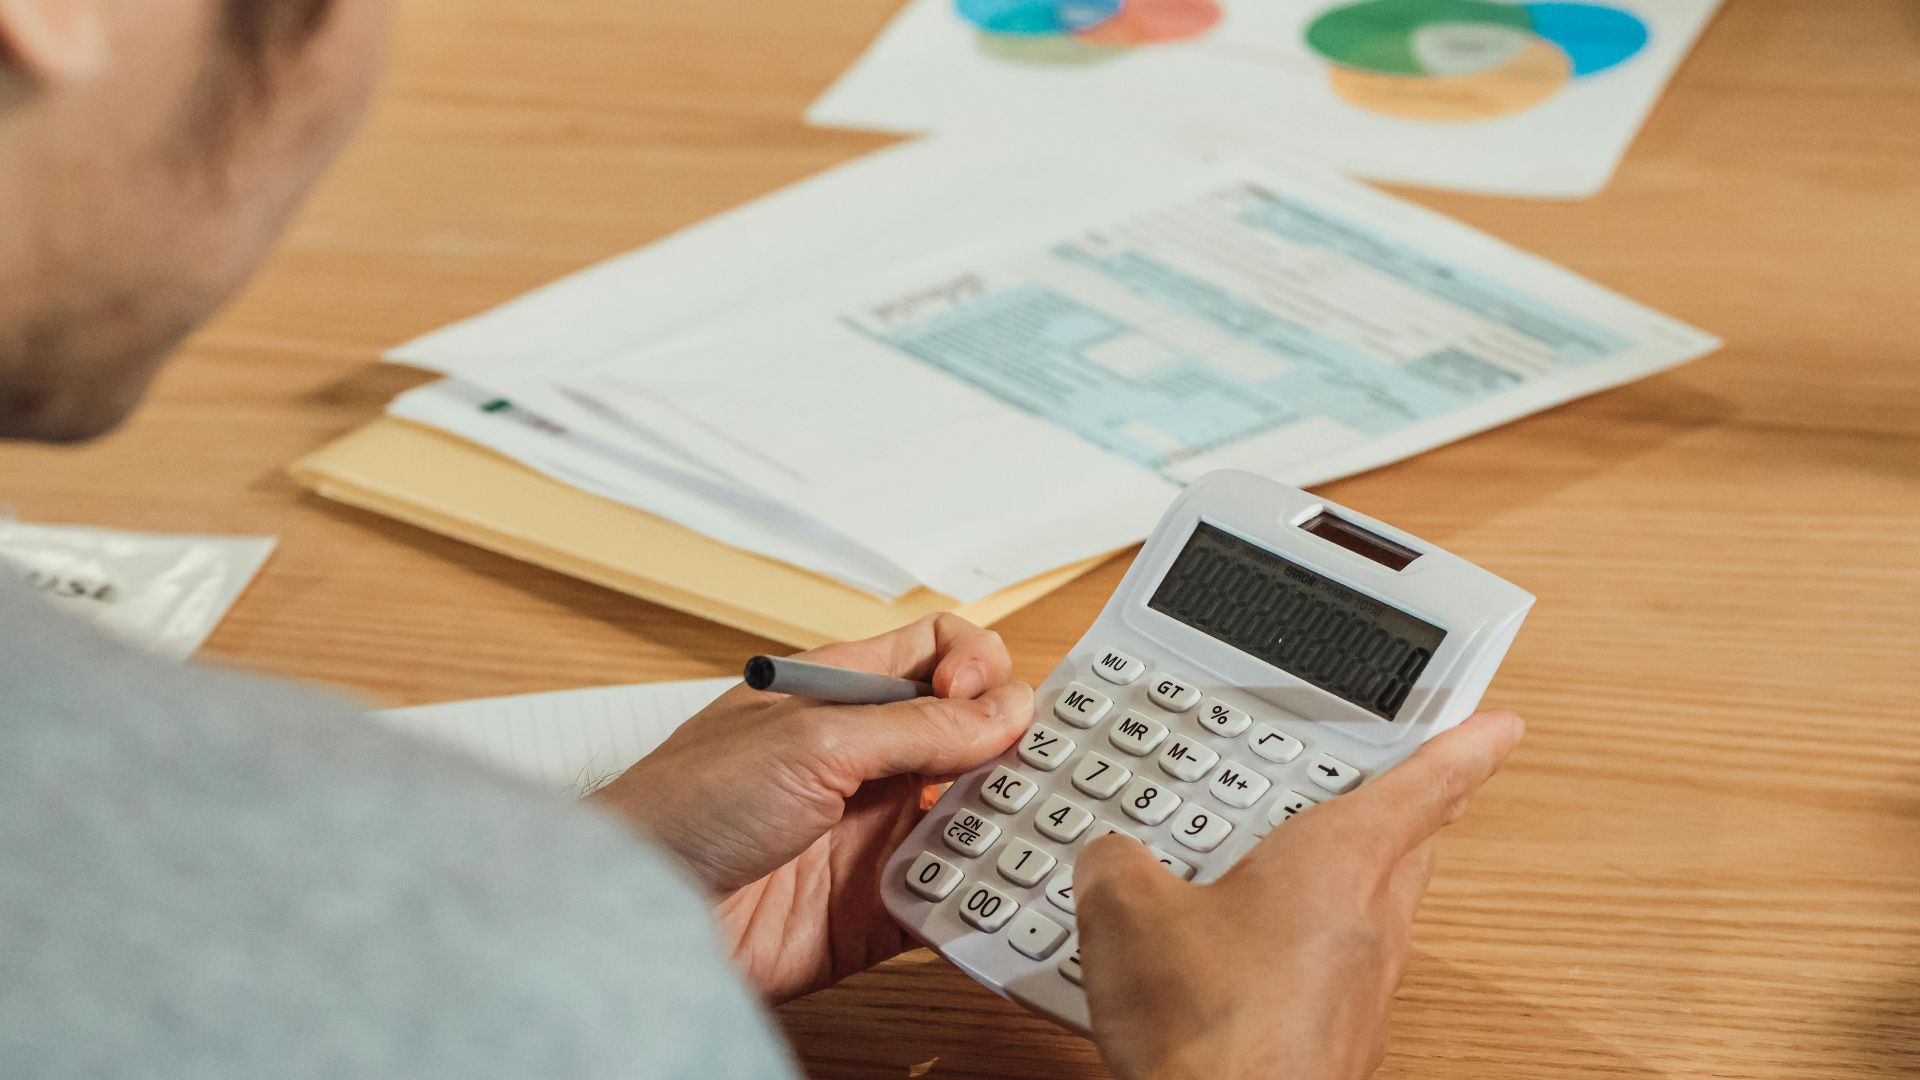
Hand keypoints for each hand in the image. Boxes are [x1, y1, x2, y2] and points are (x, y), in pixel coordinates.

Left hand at [590, 614, 1032, 1002]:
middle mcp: (867, 757)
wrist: (643, 916)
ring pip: (972, 814)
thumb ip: (916, 727)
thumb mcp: (811, 743)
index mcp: (846, 693)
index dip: (975, 664)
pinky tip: (998, 889)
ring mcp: (874, 830)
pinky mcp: (878, 903)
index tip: (976, 700)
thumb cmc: (688, 805)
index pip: (939, 651)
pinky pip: (950, 893)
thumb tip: (1006, 710)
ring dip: (1005, 820)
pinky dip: (980, 892)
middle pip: (970, 733)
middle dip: (1012, 745)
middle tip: (1035, 768)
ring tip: (1029, 832)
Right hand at [1073, 710, 1524, 1079]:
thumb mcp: (1125, 912)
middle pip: (1411, 849)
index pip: (1425, 785)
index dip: (1465, 747)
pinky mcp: (1338, 1042)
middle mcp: (1371, 922)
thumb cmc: (1209, 1031)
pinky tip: (1248, 963)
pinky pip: (1336, 975)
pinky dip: (1308, 953)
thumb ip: (1118, 862)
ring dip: (1349, 886)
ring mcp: (1363, 991)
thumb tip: (1108, 858)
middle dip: (1405, 814)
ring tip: (1288, 872)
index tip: (1499, 726)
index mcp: (1339, 862)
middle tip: (1393, 788)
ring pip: (1376, 914)